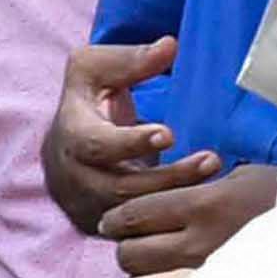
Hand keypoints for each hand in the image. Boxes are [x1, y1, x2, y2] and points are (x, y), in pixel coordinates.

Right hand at [43, 35, 213, 235]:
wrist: (65, 143)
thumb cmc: (86, 99)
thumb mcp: (96, 69)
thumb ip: (131, 59)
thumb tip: (170, 46)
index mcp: (70, 136)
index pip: (95, 145)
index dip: (130, 143)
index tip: (169, 134)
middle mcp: (72, 177)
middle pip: (119, 188)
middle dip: (167, 177)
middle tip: (210, 160)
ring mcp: (85, 205)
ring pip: (130, 213)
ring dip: (174, 196)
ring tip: (210, 170)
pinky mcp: (98, 224)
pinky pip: (135, 231)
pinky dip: (167, 217)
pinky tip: (198, 198)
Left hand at [104, 159, 276, 277]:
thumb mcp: (239, 178)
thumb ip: (196, 190)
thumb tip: (159, 203)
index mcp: (203, 204)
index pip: (135, 214)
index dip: (115, 219)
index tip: (109, 222)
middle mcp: (200, 241)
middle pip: (130, 254)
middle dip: (126, 248)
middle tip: (131, 244)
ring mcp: (210, 274)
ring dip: (143, 274)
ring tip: (154, 266)